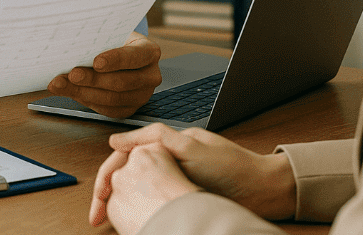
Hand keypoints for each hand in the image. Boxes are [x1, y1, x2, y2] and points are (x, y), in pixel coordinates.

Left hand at [47, 32, 161, 118]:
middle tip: (72, 74)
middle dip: (93, 79)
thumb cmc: (113, 41)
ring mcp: (142, 96)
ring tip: (61, 84)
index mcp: (150, 52)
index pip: (135, 56)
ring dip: (83, 92)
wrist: (119, 55)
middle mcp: (150, 76)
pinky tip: (69, 92)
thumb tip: (73, 46)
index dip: (116, 60)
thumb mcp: (112, 33)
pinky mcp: (129, 109)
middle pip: (122, 82)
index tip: (96, 62)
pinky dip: (85, 101)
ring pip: (112, 99)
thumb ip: (99, 38)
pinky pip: (107, 110)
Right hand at [100, 123, 296, 221]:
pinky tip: (137, 222)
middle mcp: (166, 159)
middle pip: (125, 175)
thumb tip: (116, 140)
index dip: (106, 178)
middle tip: (98, 218)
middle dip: (107, 195)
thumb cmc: (234, 167)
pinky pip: (152, 202)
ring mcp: (173, 178)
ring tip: (110, 222)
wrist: (264, 191)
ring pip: (135, 189)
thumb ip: (157, 138)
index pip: (123, 157)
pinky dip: (138, 212)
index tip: (98, 202)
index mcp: (165, 144)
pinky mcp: (182, 195)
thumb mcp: (192, 147)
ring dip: (119, 205)